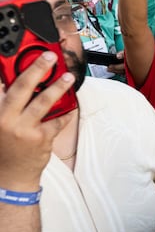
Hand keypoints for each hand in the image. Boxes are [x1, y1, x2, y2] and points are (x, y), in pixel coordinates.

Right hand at [0, 53, 72, 189]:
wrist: (10, 177)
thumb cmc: (3, 148)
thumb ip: (6, 106)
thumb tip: (14, 83)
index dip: (5, 71)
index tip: (15, 54)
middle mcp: (5, 119)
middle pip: (22, 89)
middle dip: (37, 69)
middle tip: (49, 56)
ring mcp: (24, 129)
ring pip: (43, 103)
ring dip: (57, 87)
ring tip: (68, 77)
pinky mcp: (41, 139)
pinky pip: (57, 121)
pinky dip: (65, 112)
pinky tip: (71, 106)